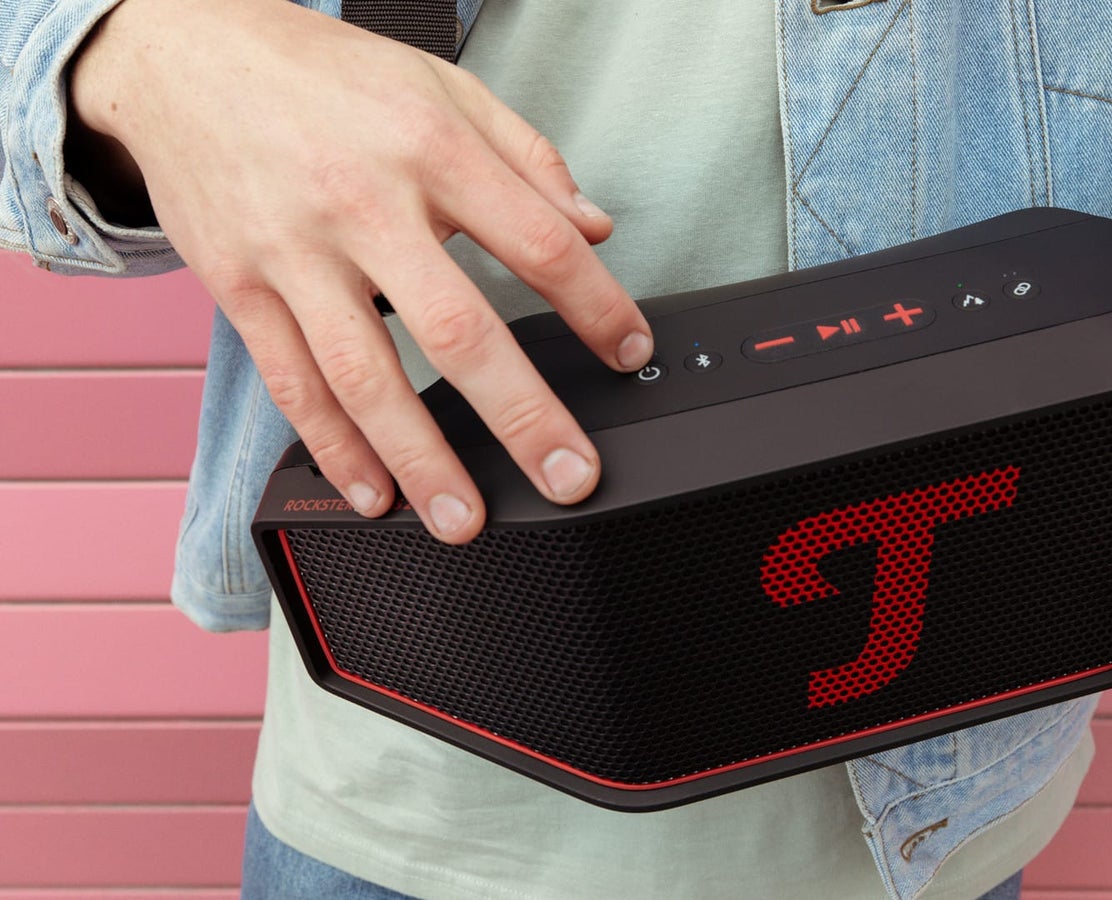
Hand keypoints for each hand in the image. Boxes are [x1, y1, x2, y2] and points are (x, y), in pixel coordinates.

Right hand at [68, 0, 651, 542]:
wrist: (186, 54)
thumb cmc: (324, 76)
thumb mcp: (443, 85)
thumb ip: (527, 158)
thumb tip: (595, 227)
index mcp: (430, 150)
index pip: (537, 242)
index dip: (596, 305)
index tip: (629, 350)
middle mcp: (363, 207)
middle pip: (457, 330)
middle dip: (522, 417)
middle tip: (568, 476)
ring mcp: (295, 255)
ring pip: (366, 377)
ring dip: (422, 460)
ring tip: (464, 518)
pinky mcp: (240, 289)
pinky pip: (292, 385)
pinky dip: (334, 448)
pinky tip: (373, 491)